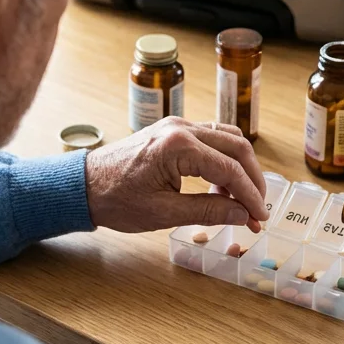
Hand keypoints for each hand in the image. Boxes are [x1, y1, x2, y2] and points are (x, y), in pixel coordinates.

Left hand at [84, 117, 268, 233]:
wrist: (83, 185)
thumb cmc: (116, 200)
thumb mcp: (163, 213)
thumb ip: (208, 211)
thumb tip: (243, 215)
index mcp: (178, 146)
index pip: (229, 169)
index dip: (250, 195)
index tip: (261, 218)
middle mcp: (181, 127)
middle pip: (236, 147)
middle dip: (252, 180)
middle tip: (258, 210)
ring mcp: (177, 125)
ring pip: (227, 139)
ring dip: (240, 168)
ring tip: (240, 201)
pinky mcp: (172, 131)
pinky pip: (211, 139)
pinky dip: (224, 160)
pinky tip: (220, 186)